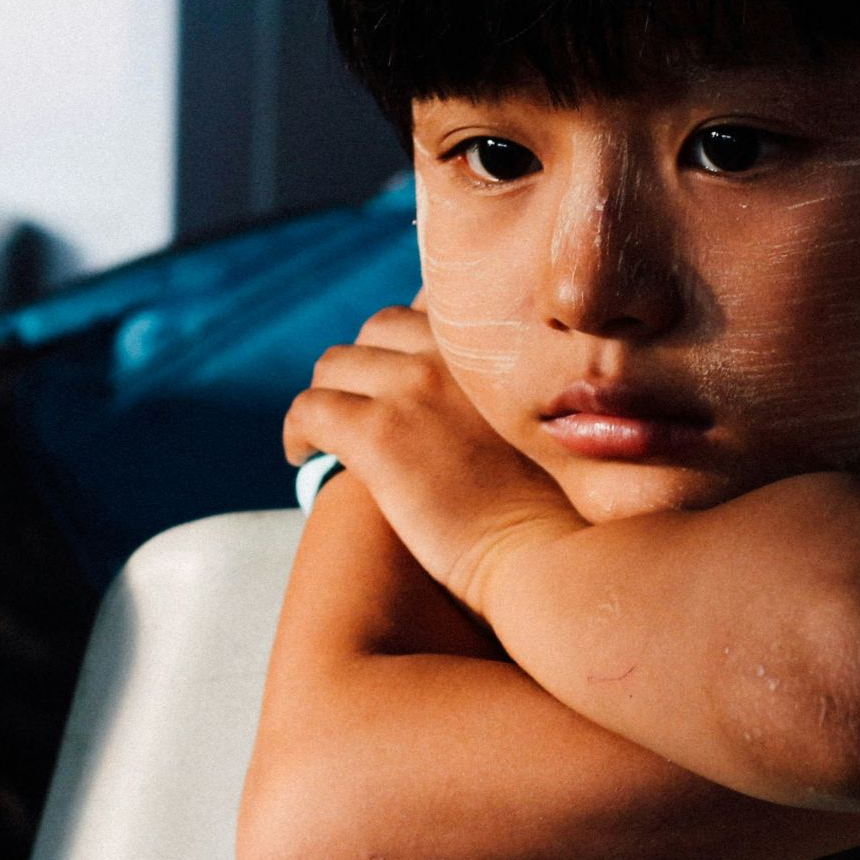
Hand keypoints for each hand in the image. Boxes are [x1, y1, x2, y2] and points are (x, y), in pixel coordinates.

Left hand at [284, 302, 582, 610]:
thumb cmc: (560, 508)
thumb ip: (519, 391)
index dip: (411, 340)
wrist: (548, 552)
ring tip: (329, 434)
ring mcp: (412, 387)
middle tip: (360, 407)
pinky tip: (305, 457)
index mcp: (498, 346)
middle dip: (364, 365)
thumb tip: (482, 400)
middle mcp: (454, 351)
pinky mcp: (376, 433)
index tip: (405, 375)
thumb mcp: (551, 423)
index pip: (435, 308)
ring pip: (334, 366)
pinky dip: (299, 432)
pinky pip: (309, 410)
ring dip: (328, 395)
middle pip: (378, 329)